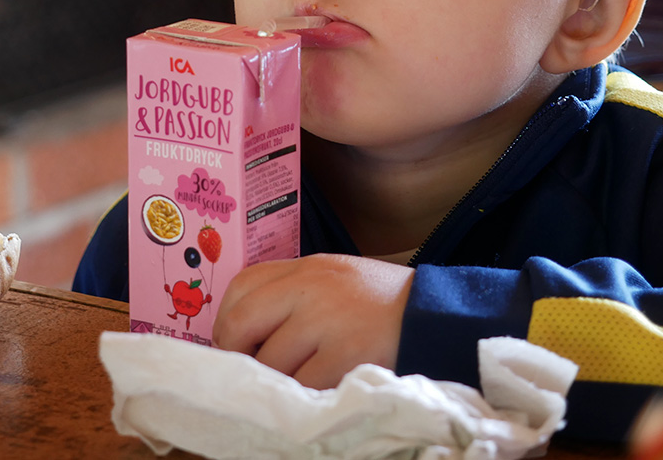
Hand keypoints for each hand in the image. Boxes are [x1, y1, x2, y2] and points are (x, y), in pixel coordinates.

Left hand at [212, 254, 412, 388]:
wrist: (437, 315)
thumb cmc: (381, 302)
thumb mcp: (334, 279)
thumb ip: (293, 293)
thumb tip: (243, 330)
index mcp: (306, 268)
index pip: (242, 285)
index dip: (226, 320)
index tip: (231, 343)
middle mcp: (311, 288)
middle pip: (243, 322)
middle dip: (238, 354)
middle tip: (248, 372)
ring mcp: (327, 321)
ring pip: (270, 362)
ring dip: (274, 380)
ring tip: (292, 382)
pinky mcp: (345, 355)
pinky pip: (302, 385)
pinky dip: (302, 395)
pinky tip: (315, 391)